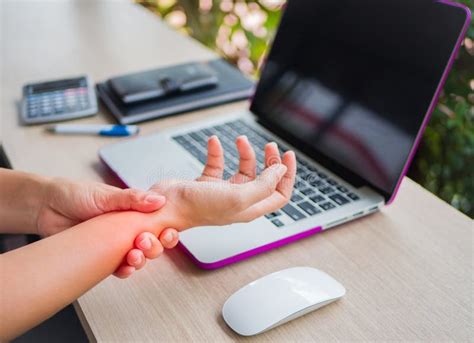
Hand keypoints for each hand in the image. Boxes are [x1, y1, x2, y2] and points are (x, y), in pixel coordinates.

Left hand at [36, 179, 179, 277]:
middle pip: (152, 243)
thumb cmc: (75, 194)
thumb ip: (133, 198)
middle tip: (144, 242)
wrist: (45, 207)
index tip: (167, 232)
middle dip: (154, 247)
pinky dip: (124, 270)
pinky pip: (118, 267)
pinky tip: (124, 268)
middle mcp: (127, 228)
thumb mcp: (106, 195)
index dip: (166, 230)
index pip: (158, 222)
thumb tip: (159, 200)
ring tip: (133, 257)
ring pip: (138, 257)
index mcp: (133, 211)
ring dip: (140, 260)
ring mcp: (115, 243)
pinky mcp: (101, 257)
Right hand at [149, 135, 295, 229]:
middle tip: (270, 146)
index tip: (287, 155)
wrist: (166, 206)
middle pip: (264, 180)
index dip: (287, 175)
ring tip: (240, 140)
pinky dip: (217, 151)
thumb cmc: (198, 207)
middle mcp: (238, 201)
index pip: (279, 193)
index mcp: (249, 208)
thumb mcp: (238, 196)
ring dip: (245, 152)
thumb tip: (281, 170)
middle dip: (270, 161)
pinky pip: (217, 163)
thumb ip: (264, 184)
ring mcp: (222, 192)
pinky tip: (214, 142)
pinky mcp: (206, 183)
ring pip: (243, 170)